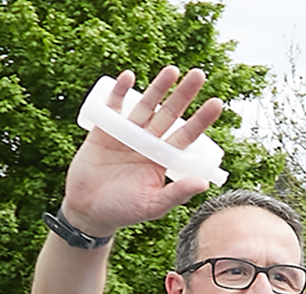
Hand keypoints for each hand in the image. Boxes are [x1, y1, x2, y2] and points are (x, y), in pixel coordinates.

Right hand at [62, 68, 228, 238]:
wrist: (88, 209)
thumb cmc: (125, 211)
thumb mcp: (153, 205)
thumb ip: (176, 193)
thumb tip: (204, 182)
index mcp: (164, 159)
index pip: (187, 135)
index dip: (201, 119)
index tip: (217, 103)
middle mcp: (149, 143)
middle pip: (170, 114)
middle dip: (184, 95)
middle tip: (199, 74)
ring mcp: (127, 134)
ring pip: (146, 106)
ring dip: (158, 88)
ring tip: (172, 70)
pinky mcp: (104, 130)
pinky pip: (113, 107)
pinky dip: (119, 92)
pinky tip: (128, 77)